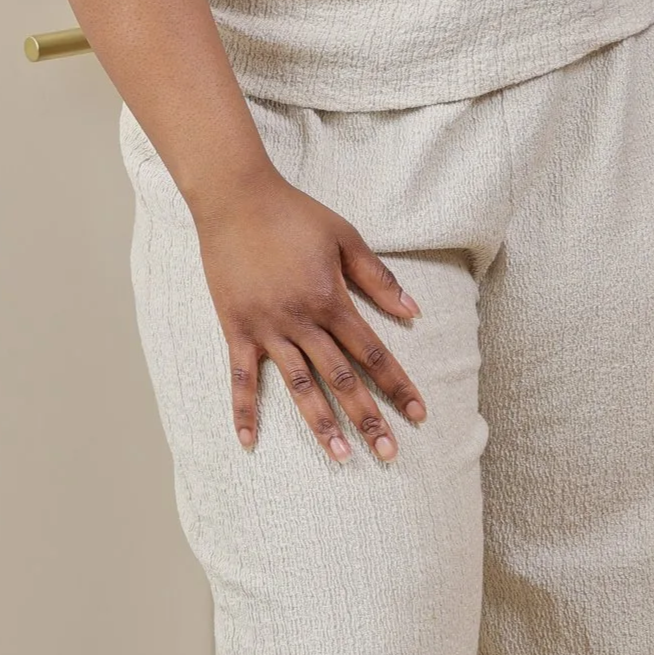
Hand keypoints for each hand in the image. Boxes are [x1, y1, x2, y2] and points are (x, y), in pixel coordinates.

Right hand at [194, 171, 425, 458]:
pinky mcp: (235, 329)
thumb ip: (378, 280)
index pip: (374, 354)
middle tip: (388, 452)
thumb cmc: (294, 215)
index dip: (398, 386)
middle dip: (368, 417)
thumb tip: (414, 312)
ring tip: (339, 455)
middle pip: (341, 379)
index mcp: (332, 301)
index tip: (418, 414)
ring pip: (298, 386)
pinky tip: (249, 442)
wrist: (236, 199)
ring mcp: (266, 329)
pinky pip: (240, 378)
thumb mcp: (346, 239)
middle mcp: (301, 322)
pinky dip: (243, 411)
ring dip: (319, 423)